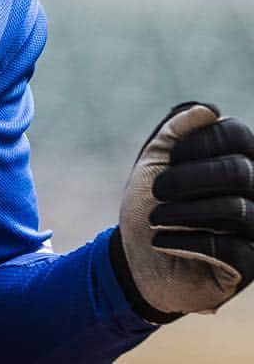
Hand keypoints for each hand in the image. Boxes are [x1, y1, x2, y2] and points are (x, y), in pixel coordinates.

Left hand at [112, 102, 253, 321]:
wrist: (135, 255)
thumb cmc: (150, 202)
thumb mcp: (155, 160)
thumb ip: (177, 131)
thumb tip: (209, 110)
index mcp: (236, 161)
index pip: (239, 134)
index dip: (201, 141)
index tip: (170, 156)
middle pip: (239, 172)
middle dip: (189, 179)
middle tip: (157, 190)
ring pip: (237, 209)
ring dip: (184, 212)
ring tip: (156, 218)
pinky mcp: (249, 266)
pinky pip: (231, 249)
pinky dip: (186, 241)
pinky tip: (162, 240)